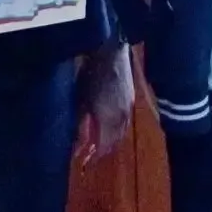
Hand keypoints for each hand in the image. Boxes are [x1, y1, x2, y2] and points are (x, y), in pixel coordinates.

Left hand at [75, 42, 135, 165]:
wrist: (111, 51)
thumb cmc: (91, 73)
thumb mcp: (82, 99)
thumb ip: (82, 123)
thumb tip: (80, 142)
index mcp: (108, 118)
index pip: (104, 145)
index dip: (96, 155)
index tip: (86, 161)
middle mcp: (122, 116)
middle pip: (115, 141)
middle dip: (104, 149)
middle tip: (92, 153)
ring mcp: (129, 108)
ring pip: (122, 131)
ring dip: (112, 139)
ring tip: (100, 141)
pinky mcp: (131, 99)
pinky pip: (125, 121)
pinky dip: (117, 128)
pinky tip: (109, 125)